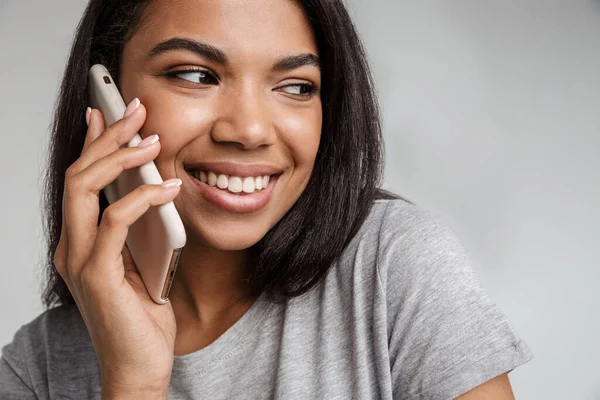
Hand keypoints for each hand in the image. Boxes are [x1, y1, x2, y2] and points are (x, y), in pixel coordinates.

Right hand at [54, 99, 179, 397]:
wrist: (140, 368)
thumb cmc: (143, 318)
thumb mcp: (143, 262)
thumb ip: (140, 231)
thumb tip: (154, 190)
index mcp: (83, 241)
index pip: (81, 180)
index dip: (93, 142)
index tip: (109, 112)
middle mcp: (72, 246)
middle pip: (77, 175)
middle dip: (107, 137)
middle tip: (134, 109)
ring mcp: (80, 261)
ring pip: (84, 190)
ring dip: (118, 157)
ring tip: (151, 138)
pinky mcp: (97, 276)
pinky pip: (114, 224)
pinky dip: (141, 199)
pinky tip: (169, 187)